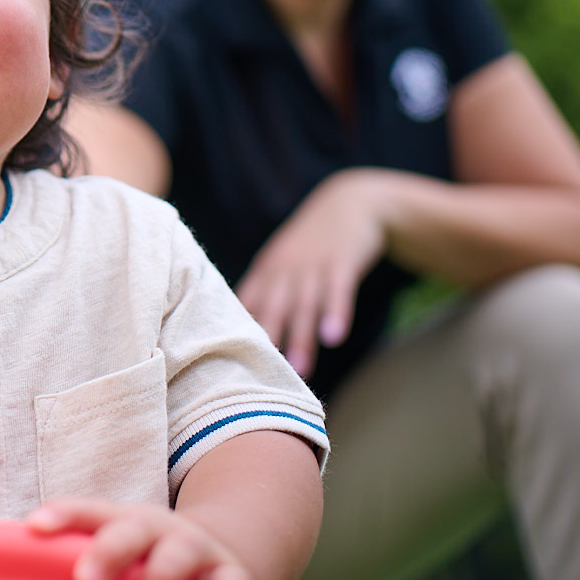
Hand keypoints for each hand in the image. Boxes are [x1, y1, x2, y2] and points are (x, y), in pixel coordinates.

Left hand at [26, 498, 257, 579]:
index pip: (88, 512)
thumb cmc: (143, 569)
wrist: (224, 562)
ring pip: (180, 553)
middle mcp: (158, 531)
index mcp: (121, 523)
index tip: (33, 528)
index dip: (63, 516)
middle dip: (109, 550)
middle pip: (132, 528)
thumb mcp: (112, 560)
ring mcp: (197, 553)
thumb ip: (63, 571)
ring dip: (161, 579)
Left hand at [236, 168, 388, 375]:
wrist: (351, 201)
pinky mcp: (343, 260)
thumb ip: (265, 296)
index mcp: (267, 272)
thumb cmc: (311, 244)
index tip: (229, 363)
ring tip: (299, 371)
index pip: (246, 304)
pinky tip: (333, 336)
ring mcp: (313, 263)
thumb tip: (241, 334)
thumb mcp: (283, 264)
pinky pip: (338, 289)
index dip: (236, 331)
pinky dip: (336, 312)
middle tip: (261, 377)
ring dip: (301, 337)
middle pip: (273, 308)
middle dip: (266, 341)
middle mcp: (285, 268)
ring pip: (304, 304)